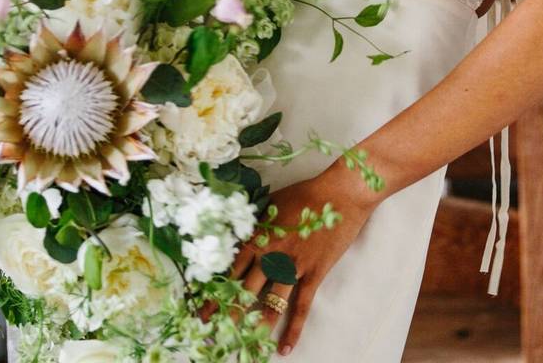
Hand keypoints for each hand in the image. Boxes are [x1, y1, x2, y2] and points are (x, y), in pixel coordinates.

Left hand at [231, 166, 379, 355]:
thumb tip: (240, 235)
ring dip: (255, 326)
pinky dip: (293, 329)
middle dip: (227, 313)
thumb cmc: (304, 194)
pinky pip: (301, 308)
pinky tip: (285, 348)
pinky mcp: (313, 275)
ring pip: (269, 304)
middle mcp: (270, 255)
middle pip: (244, 290)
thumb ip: (255, 224)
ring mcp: (292, 267)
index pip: (229, 270)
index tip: (203, 308)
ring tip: (242, 345)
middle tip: (213, 332)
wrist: (339, 195)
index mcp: (257, 237)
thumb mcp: (271, 205)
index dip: (215, 292)